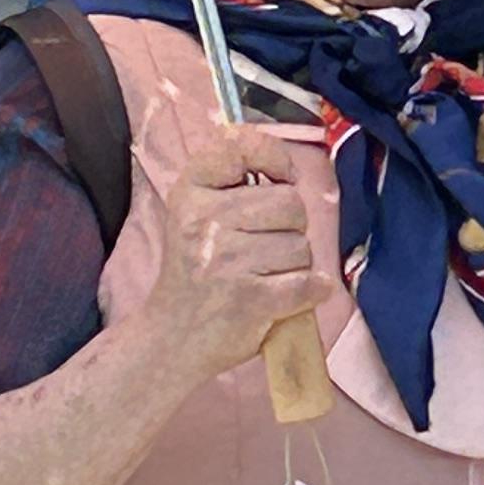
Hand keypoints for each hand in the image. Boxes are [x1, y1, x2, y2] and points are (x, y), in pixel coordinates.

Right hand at [146, 122, 321, 384]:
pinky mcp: (250, 299)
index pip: (239, 146)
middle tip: (264, 248)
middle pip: (289, 202)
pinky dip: (311, 291)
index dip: (272, 156)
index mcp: (191, 193)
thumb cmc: (195, 272)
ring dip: (295, 264)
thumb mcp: (195, 216)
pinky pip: (307, 282)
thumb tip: (289, 173)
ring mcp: (228, 261)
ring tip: (265, 276)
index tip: (279, 177)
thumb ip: (232, 184)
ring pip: (300, 246)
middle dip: (290, 227)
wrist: (172, 337)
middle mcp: (206, 220)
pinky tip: (295, 294)